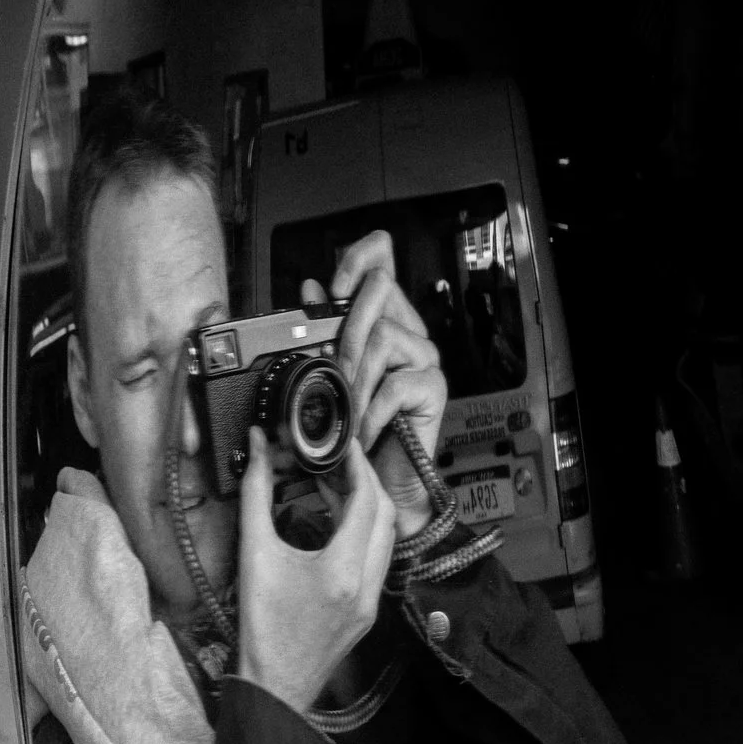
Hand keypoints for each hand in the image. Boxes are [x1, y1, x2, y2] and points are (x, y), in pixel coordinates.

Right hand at [235, 436, 396, 712]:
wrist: (273, 686)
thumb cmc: (258, 627)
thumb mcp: (253, 556)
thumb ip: (256, 496)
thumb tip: (258, 448)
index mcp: (343, 570)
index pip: (367, 499)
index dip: (358, 464)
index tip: (342, 441)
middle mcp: (368, 584)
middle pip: (385, 515)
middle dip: (365, 481)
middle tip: (337, 460)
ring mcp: (373, 600)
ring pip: (386, 538)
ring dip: (367, 507)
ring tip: (333, 486)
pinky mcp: (368, 610)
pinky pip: (376, 559)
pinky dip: (362, 533)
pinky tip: (334, 525)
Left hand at [303, 230, 448, 538]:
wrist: (379, 483)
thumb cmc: (351, 431)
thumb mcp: (324, 380)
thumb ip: (319, 334)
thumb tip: (309, 287)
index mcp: (381, 318)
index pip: (380, 260)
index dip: (357, 260)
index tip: (329, 286)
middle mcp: (406, 331)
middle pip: (381, 290)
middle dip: (343, 329)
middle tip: (332, 371)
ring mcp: (422, 358)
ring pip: (381, 336)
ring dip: (353, 377)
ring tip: (346, 410)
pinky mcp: (433, 387)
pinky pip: (395, 383)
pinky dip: (370, 410)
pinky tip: (364, 429)